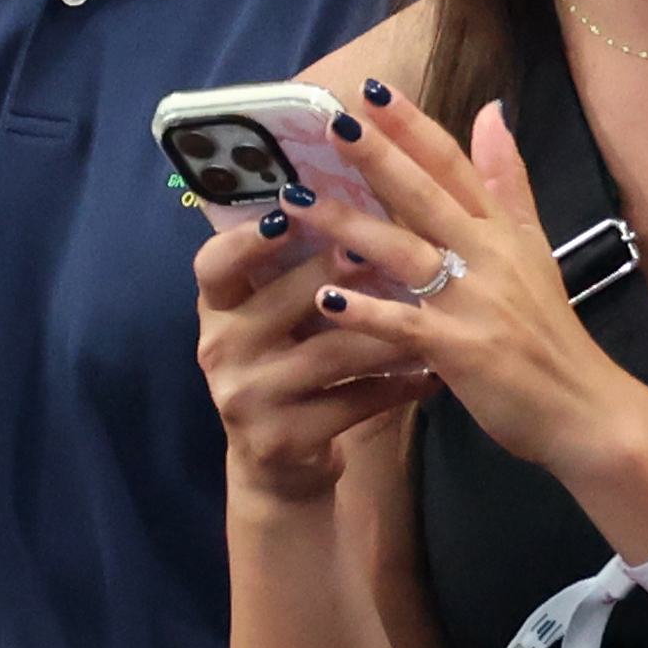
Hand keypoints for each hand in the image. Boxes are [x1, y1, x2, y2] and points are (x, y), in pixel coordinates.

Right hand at [196, 208, 432, 505]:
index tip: (286, 209)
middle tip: (385, 246)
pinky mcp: (284, 437)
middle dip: (335, 272)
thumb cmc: (287, 365)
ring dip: (387, 330)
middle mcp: (221, 349)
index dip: (245, 240)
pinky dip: (400, 385)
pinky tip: (435, 373)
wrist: (279, 461)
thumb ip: (292, 265)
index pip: (213, 265)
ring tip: (432, 309)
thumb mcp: (273, 318)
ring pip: (331, 352)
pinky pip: (355, 401)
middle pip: (282, 301)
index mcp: (217, 310)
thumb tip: (340, 186)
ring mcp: (250, 397)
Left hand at [280, 85, 647, 479]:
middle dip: (378, 157)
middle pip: (426, 195)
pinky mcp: (461, 351)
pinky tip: (327, 298)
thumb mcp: (533, 248)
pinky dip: (368, 311)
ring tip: (297, 203)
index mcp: (499, 231)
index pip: (453, 165)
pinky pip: (406, 325)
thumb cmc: (549, 331)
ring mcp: (474, 302)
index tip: (372, 90)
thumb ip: (507, 181)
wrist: (585, 411)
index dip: (414, 126)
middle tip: (332, 122)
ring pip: (405, 252)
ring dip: (349, 225)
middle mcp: (487, 256)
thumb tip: (491, 110)